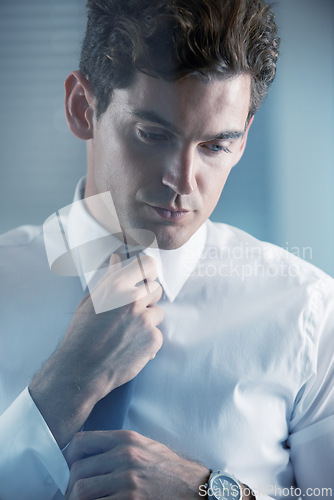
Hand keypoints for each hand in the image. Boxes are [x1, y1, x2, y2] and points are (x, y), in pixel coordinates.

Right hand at [29, 255, 163, 447]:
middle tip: (130, 313)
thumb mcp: (89, 302)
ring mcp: (145, 320)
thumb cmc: (81, 335)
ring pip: (158, 313)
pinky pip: (157, 334)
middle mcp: (133, 300)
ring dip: (147, 322)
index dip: (148, 272)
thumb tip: (118, 258)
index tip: (144, 280)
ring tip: (127, 334)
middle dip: (147, 300)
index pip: (148, 265)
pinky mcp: (153, 339)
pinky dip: (147, 341)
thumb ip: (108, 279)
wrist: (80, 370)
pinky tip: (130, 348)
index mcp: (116, 286)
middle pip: (157, 289)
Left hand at [64, 430, 209, 498]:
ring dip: (77, 499)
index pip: (80, 442)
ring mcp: (127, 481)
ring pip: (81, 491)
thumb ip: (116, 446)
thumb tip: (87, 454)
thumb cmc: (167, 468)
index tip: (67, 469)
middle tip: (73, 495)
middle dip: (70, 486)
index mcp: (125, 439)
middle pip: (77, 470)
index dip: (67, 458)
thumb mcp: (143, 446)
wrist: (194, 487)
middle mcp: (124, 457)